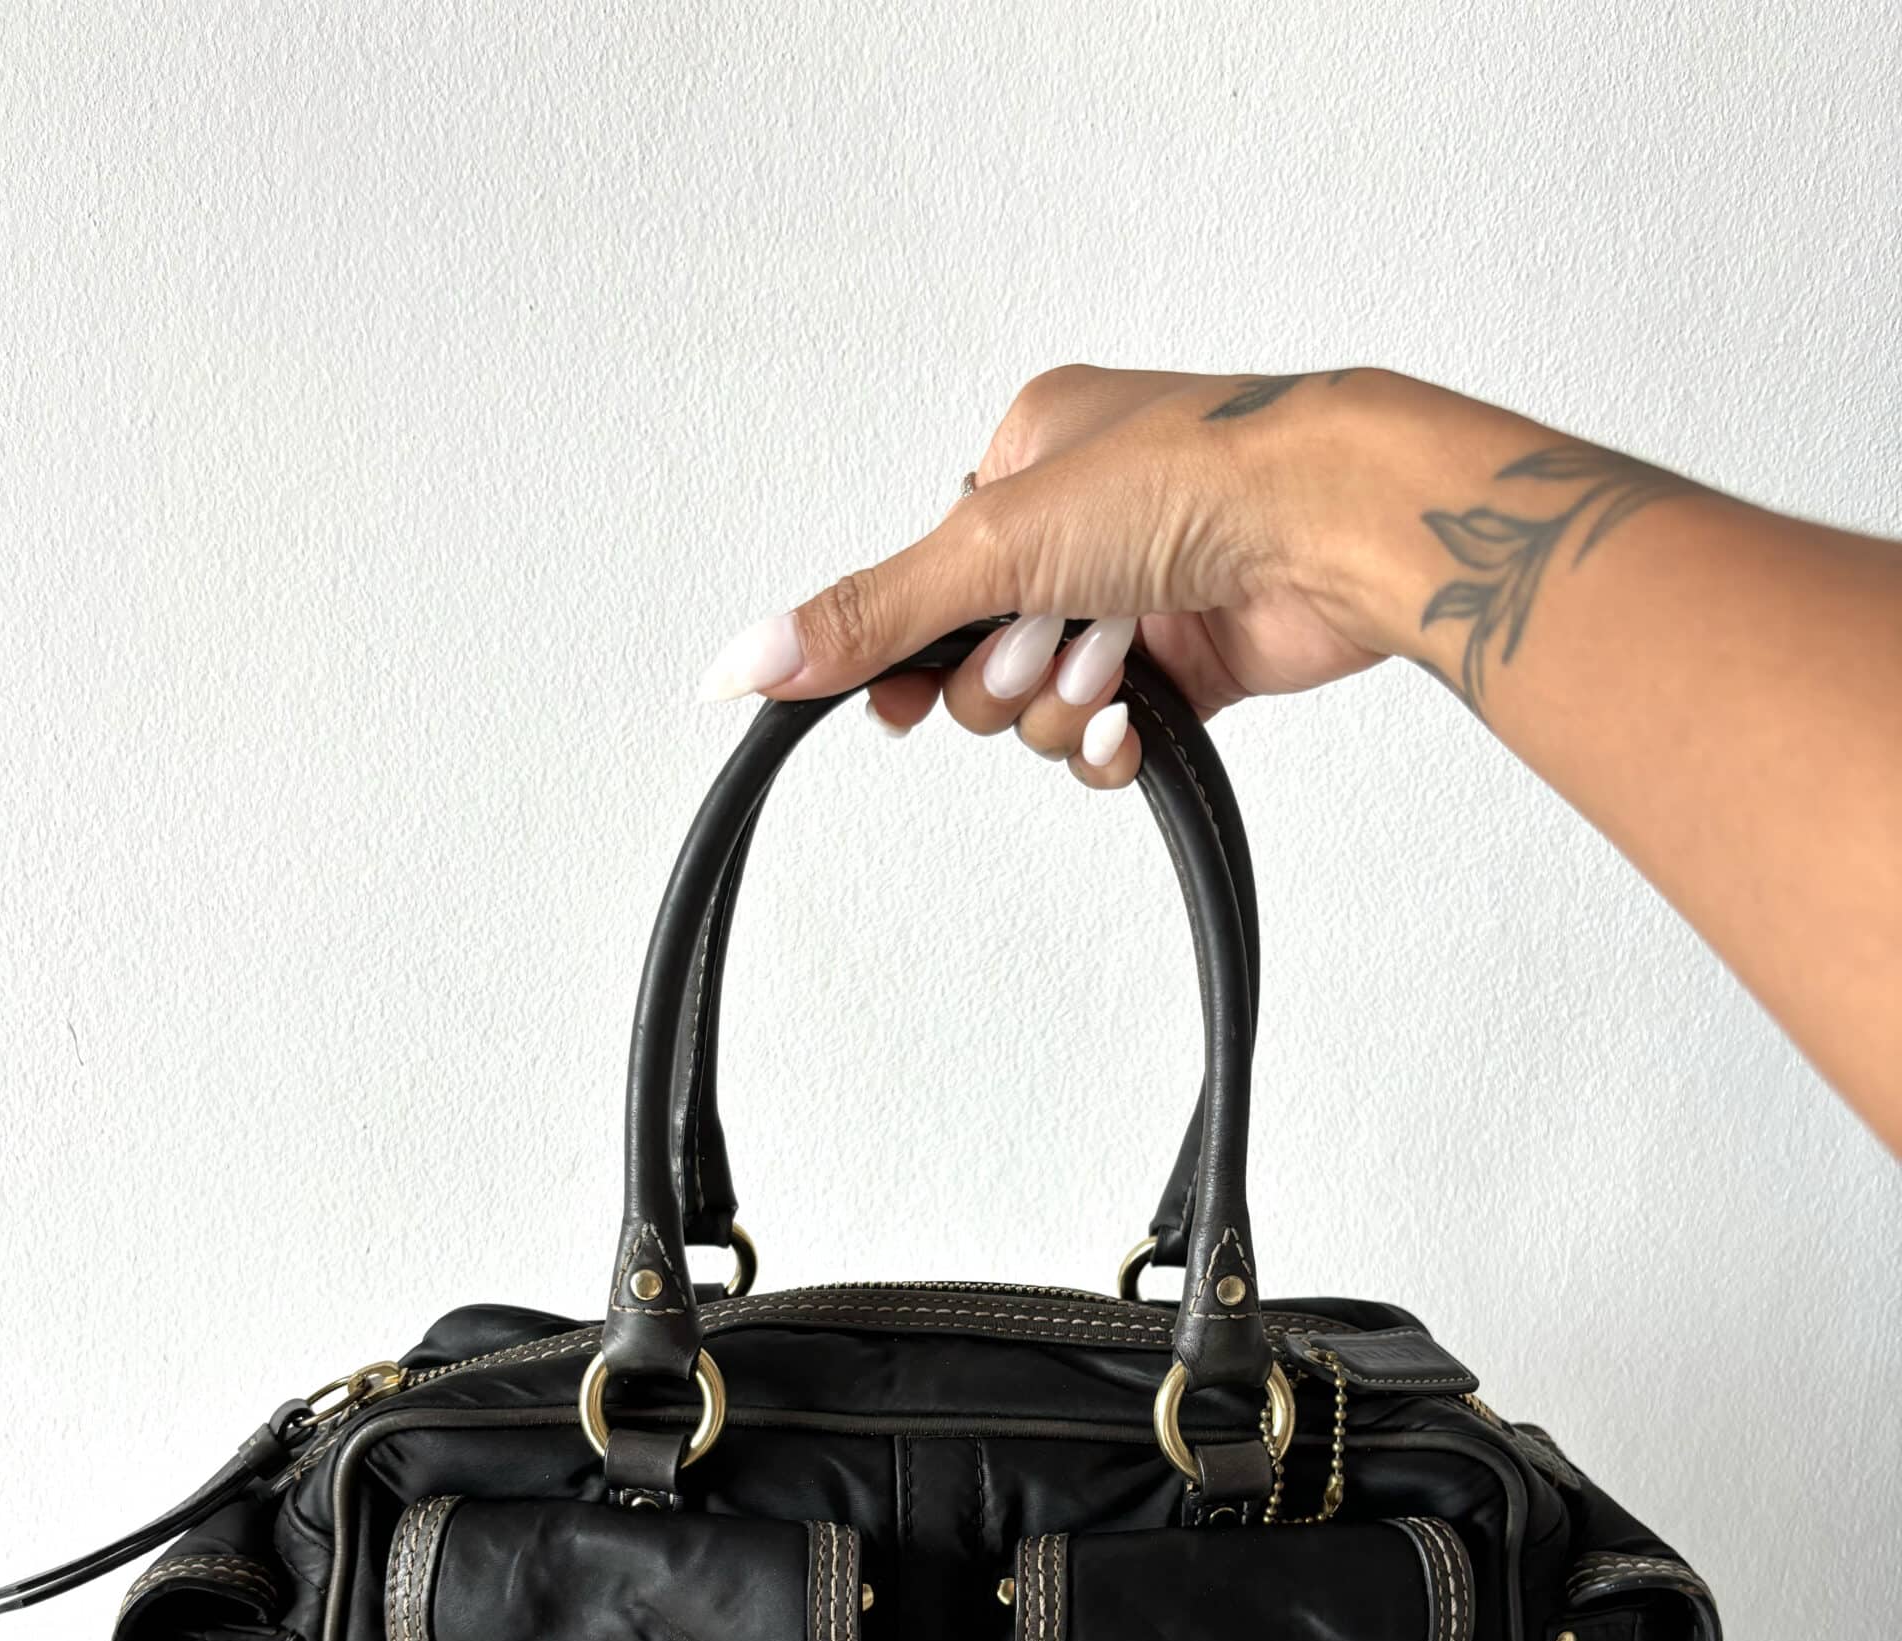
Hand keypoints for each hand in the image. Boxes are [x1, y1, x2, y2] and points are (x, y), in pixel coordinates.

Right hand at [698, 366, 1394, 787]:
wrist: (1335, 527)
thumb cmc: (1195, 480)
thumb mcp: (993, 543)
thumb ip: (870, 613)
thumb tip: (744, 659)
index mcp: (1024, 455)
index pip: (922, 583)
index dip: (908, 653)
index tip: (899, 697)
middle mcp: (1079, 524)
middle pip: (975, 655)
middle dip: (1009, 673)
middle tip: (1054, 642)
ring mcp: (1136, 596)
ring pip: (1041, 705)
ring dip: (1067, 703)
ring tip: (1118, 659)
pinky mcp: (1191, 663)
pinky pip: (1107, 738)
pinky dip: (1110, 743)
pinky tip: (1132, 724)